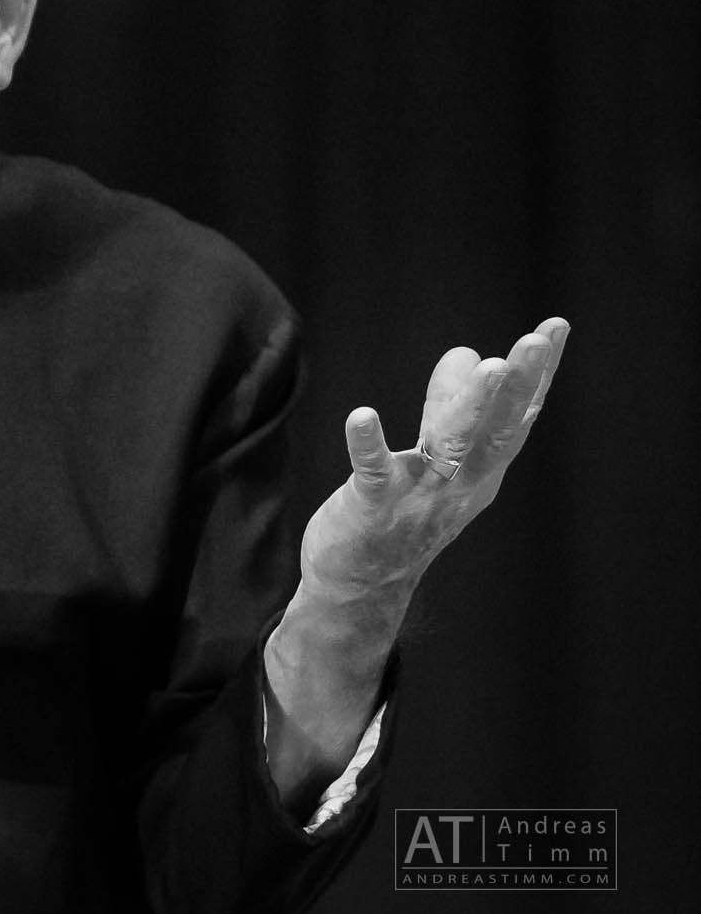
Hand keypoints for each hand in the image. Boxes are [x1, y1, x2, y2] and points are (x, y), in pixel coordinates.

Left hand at [299, 316, 569, 603]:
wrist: (360, 585)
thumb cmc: (402, 515)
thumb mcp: (439, 462)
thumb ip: (452, 410)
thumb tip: (472, 353)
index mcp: (481, 471)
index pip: (517, 418)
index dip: (537, 375)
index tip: (554, 327)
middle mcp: (460, 484)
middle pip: (498, 430)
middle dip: (518, 385)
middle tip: (534, 339)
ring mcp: (419, 496)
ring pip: (450, 447)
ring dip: (468, 407)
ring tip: (486, 366)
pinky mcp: (372, 506)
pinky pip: (371, 471)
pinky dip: (367, 443)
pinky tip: (361, 415)